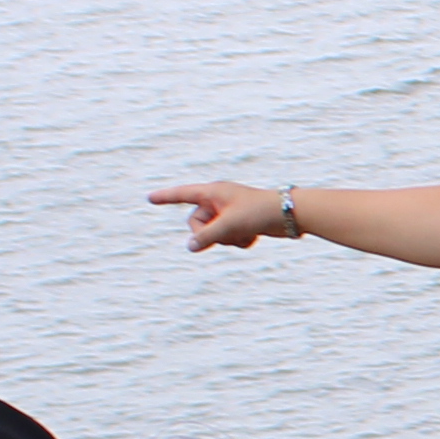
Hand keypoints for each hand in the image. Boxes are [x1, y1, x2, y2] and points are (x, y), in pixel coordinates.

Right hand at [152, 178, 291, 252]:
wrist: (290, 215)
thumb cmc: (259, 212)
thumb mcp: (228, 226)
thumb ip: (205, 237)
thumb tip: (190, 246)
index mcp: (213, 192)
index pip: (182, 194)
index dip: (165, 197)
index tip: (149, 198)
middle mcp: (219, 200)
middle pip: (197, 223)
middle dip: (209, 234)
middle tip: (228, 233)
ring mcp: (229, 212)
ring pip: (213, 234)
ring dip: (227, 240)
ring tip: (245, 234)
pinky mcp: (241, 223)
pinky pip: (228, 238)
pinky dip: (238, 242)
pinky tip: (253, 237)